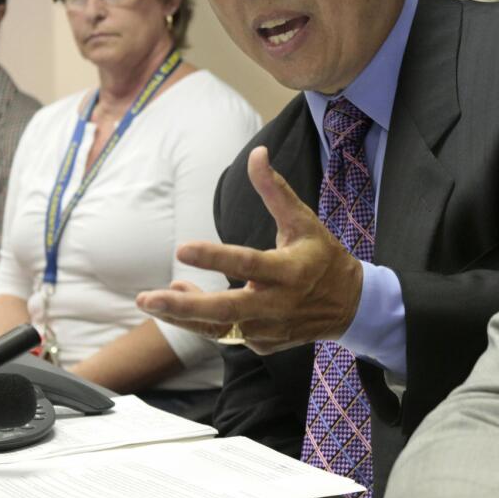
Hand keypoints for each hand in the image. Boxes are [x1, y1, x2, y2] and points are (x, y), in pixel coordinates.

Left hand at [136, 146, 362, 354]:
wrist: (351, 306)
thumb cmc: (322, 256)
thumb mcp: (303, 221)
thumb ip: (275, 191)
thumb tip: (257, 153)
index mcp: (289, 271)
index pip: (247, 264)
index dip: (214, 258)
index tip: (181, 249)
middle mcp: (277, 305)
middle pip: (225, 311)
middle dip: (183, 308)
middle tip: (147, 299)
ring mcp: (270, 330)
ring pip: (219, 330)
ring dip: (182, 317)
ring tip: (149, 302)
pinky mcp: (263, 345)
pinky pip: (225, 334)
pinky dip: (201, 321)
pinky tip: (179, 303)